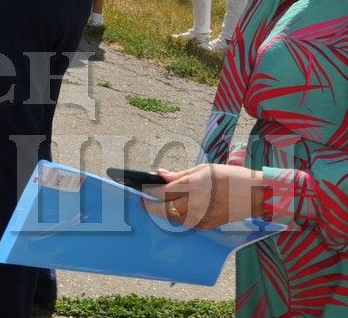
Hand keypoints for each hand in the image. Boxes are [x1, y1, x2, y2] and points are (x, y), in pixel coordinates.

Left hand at [142, 164, 264, 228]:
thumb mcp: (203, 169)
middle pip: (162, 209)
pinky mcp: (205, 226)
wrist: (254, 195)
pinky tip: (179, 208)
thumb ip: (179, 174)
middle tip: (144, 200)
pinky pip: (185, 223)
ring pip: (172, 218)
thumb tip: (160, 174)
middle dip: (150, 205)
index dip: (147, 191)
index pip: (160, 192)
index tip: (141, 188)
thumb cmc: (229, 177)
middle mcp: (193, 204)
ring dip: (164, 211)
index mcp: (191, 186)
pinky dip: (178, 216)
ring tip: (161, 203)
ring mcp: (199, 218)